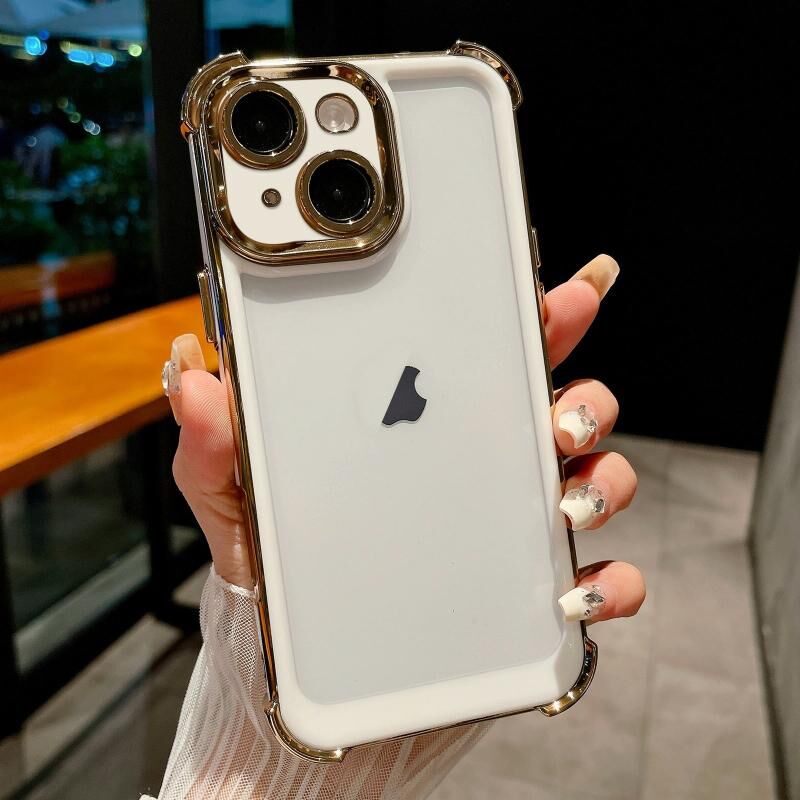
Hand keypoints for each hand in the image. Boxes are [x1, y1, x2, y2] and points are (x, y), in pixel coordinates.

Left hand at [167, 254, 643, 621]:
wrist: (296, 682)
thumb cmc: (280, 578)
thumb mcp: (242, 506)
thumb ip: (217, 446)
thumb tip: (187, 373)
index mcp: (428, 433)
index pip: (491, 361)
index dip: (536, 321)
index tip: (561, 295)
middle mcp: (484, 473)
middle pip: (566, 411)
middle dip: (587, 398)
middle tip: (561, 413)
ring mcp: (515, 535)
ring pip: (598, 484)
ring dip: (604, 483)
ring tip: (565, 502)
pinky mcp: (532, 603)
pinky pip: (602, 585)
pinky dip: (612, 585)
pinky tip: (577, 593)